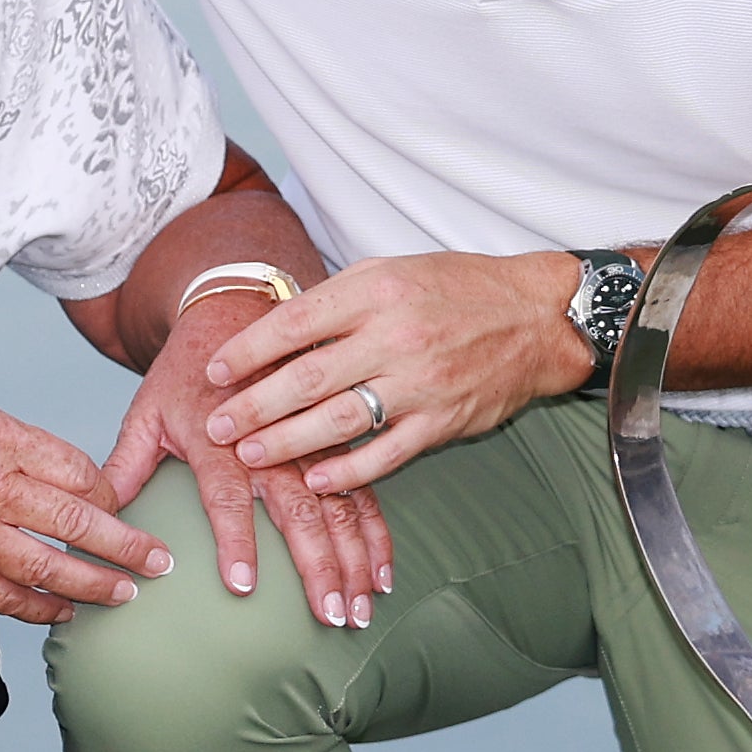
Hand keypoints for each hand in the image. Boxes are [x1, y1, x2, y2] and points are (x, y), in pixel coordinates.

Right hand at [0, 399, 171, 622]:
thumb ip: (28, 447)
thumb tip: (85, 483)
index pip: (78, 471)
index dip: (111, 492)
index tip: (124, 506)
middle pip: (75, 520)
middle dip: (127, 545)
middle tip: (162, 561)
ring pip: (46, 566)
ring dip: (94, 585)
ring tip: (126, 592)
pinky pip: (4, 597)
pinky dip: (40, 609)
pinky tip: (67, 612)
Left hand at [95, 292, 394, 626]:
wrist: (236, 311)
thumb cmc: (186, 371)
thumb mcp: (147, 410)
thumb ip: (124, 464)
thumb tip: (94, 514)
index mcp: (220, 437)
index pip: (227, 496)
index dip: (235, 541)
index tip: (245, 585)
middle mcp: (274, 441)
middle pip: (300, 509)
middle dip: (318, 566)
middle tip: (329, 613)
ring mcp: (312, 443)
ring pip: (340, 508)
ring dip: (353, 560)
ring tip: (359, 608)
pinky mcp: (336, 444)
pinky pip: (364, 493)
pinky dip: (376, 537)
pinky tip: (382, 575)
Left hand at [198, 251, 587, 494]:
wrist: (537, 317)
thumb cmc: (458, 289)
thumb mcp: (393, 271)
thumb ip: (338, 301)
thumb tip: (276, 329)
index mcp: (377, 290)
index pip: (294, 323)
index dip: (247, 349)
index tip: (214, 369)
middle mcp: (396, 336)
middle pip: (306, 378)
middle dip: (253, 406)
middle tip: (217, 426)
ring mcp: (421, 383)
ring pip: (337, 422)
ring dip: (285, 443)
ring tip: (249, 455)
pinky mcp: (443, 421)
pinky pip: (385, 454)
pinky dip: (347, 472)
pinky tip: (315, 481)